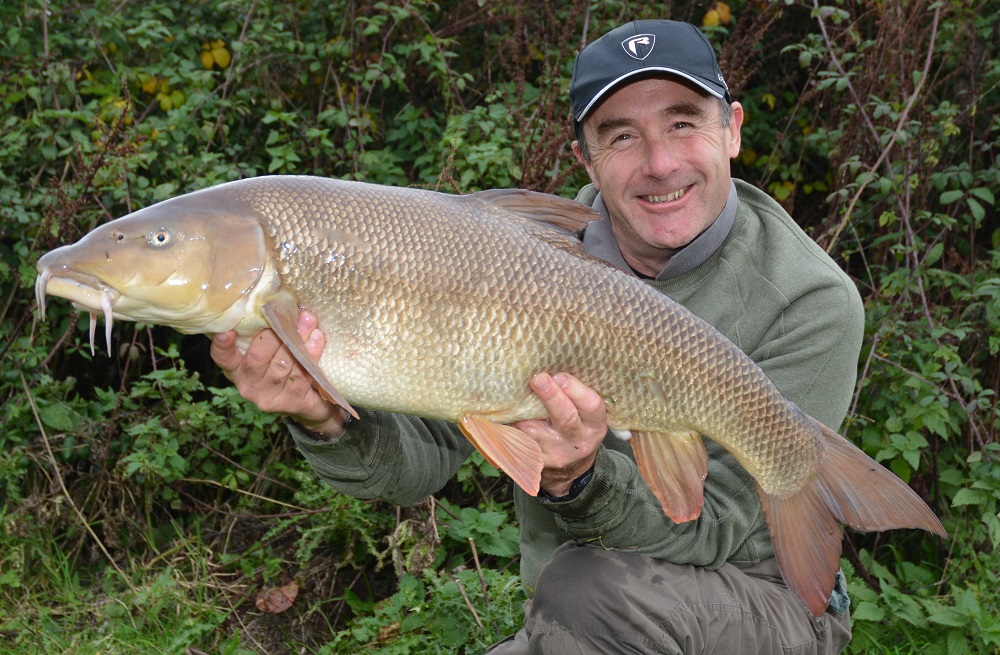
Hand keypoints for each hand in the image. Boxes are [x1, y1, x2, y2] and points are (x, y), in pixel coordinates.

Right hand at [210, 310, 347, 439]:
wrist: (309, 399)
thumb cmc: (284, 363)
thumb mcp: (269, 348)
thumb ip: (266, 330)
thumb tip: (278, 300)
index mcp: (237, 368)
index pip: (223, 358)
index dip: (222, 345)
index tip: (226, 331)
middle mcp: (248, 384)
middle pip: (257, 358)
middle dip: (275, 333)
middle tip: (290, 314)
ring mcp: (268, 396)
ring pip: (282, 365)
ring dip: (297, 340)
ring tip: (308, 320)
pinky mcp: (291, 402)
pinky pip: (301, 375)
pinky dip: (311, 354)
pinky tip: (317, 338)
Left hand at [511, 372, 606, 496]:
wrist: (570, 472)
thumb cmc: (577, 431)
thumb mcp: (587, 418)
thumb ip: (576, 396)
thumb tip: (552, 364)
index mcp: (594, 425)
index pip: (592, 406)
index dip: (576, 390)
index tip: (560, 376)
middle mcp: (577, 441)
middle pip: (566, 418)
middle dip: (551, 397)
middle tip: (538, 378)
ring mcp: (555, 454)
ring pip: (534, 429)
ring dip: (522, 410)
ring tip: (511, 390)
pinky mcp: (536, 462)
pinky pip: (518, 439)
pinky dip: (509, 424)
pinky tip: (502, 412)